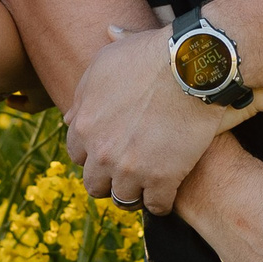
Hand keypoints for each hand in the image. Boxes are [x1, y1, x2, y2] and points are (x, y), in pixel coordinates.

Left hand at [66, 23, 252, 210]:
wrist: (192, 65)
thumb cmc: (150, 56)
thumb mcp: (106, 62)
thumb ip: (85, 90)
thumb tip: (71, 113)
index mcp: (84, 125)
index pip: (77, 154)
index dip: (93, 153)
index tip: (109, 151)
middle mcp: (101, 151)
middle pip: (95, 183)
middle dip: (108, 179)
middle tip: (126, 172)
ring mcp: (130, 168)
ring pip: (123, 199)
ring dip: (133, 194)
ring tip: (146, 186)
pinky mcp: (162, 179)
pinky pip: (156, 205)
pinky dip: (161, 202)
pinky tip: (168, 192)